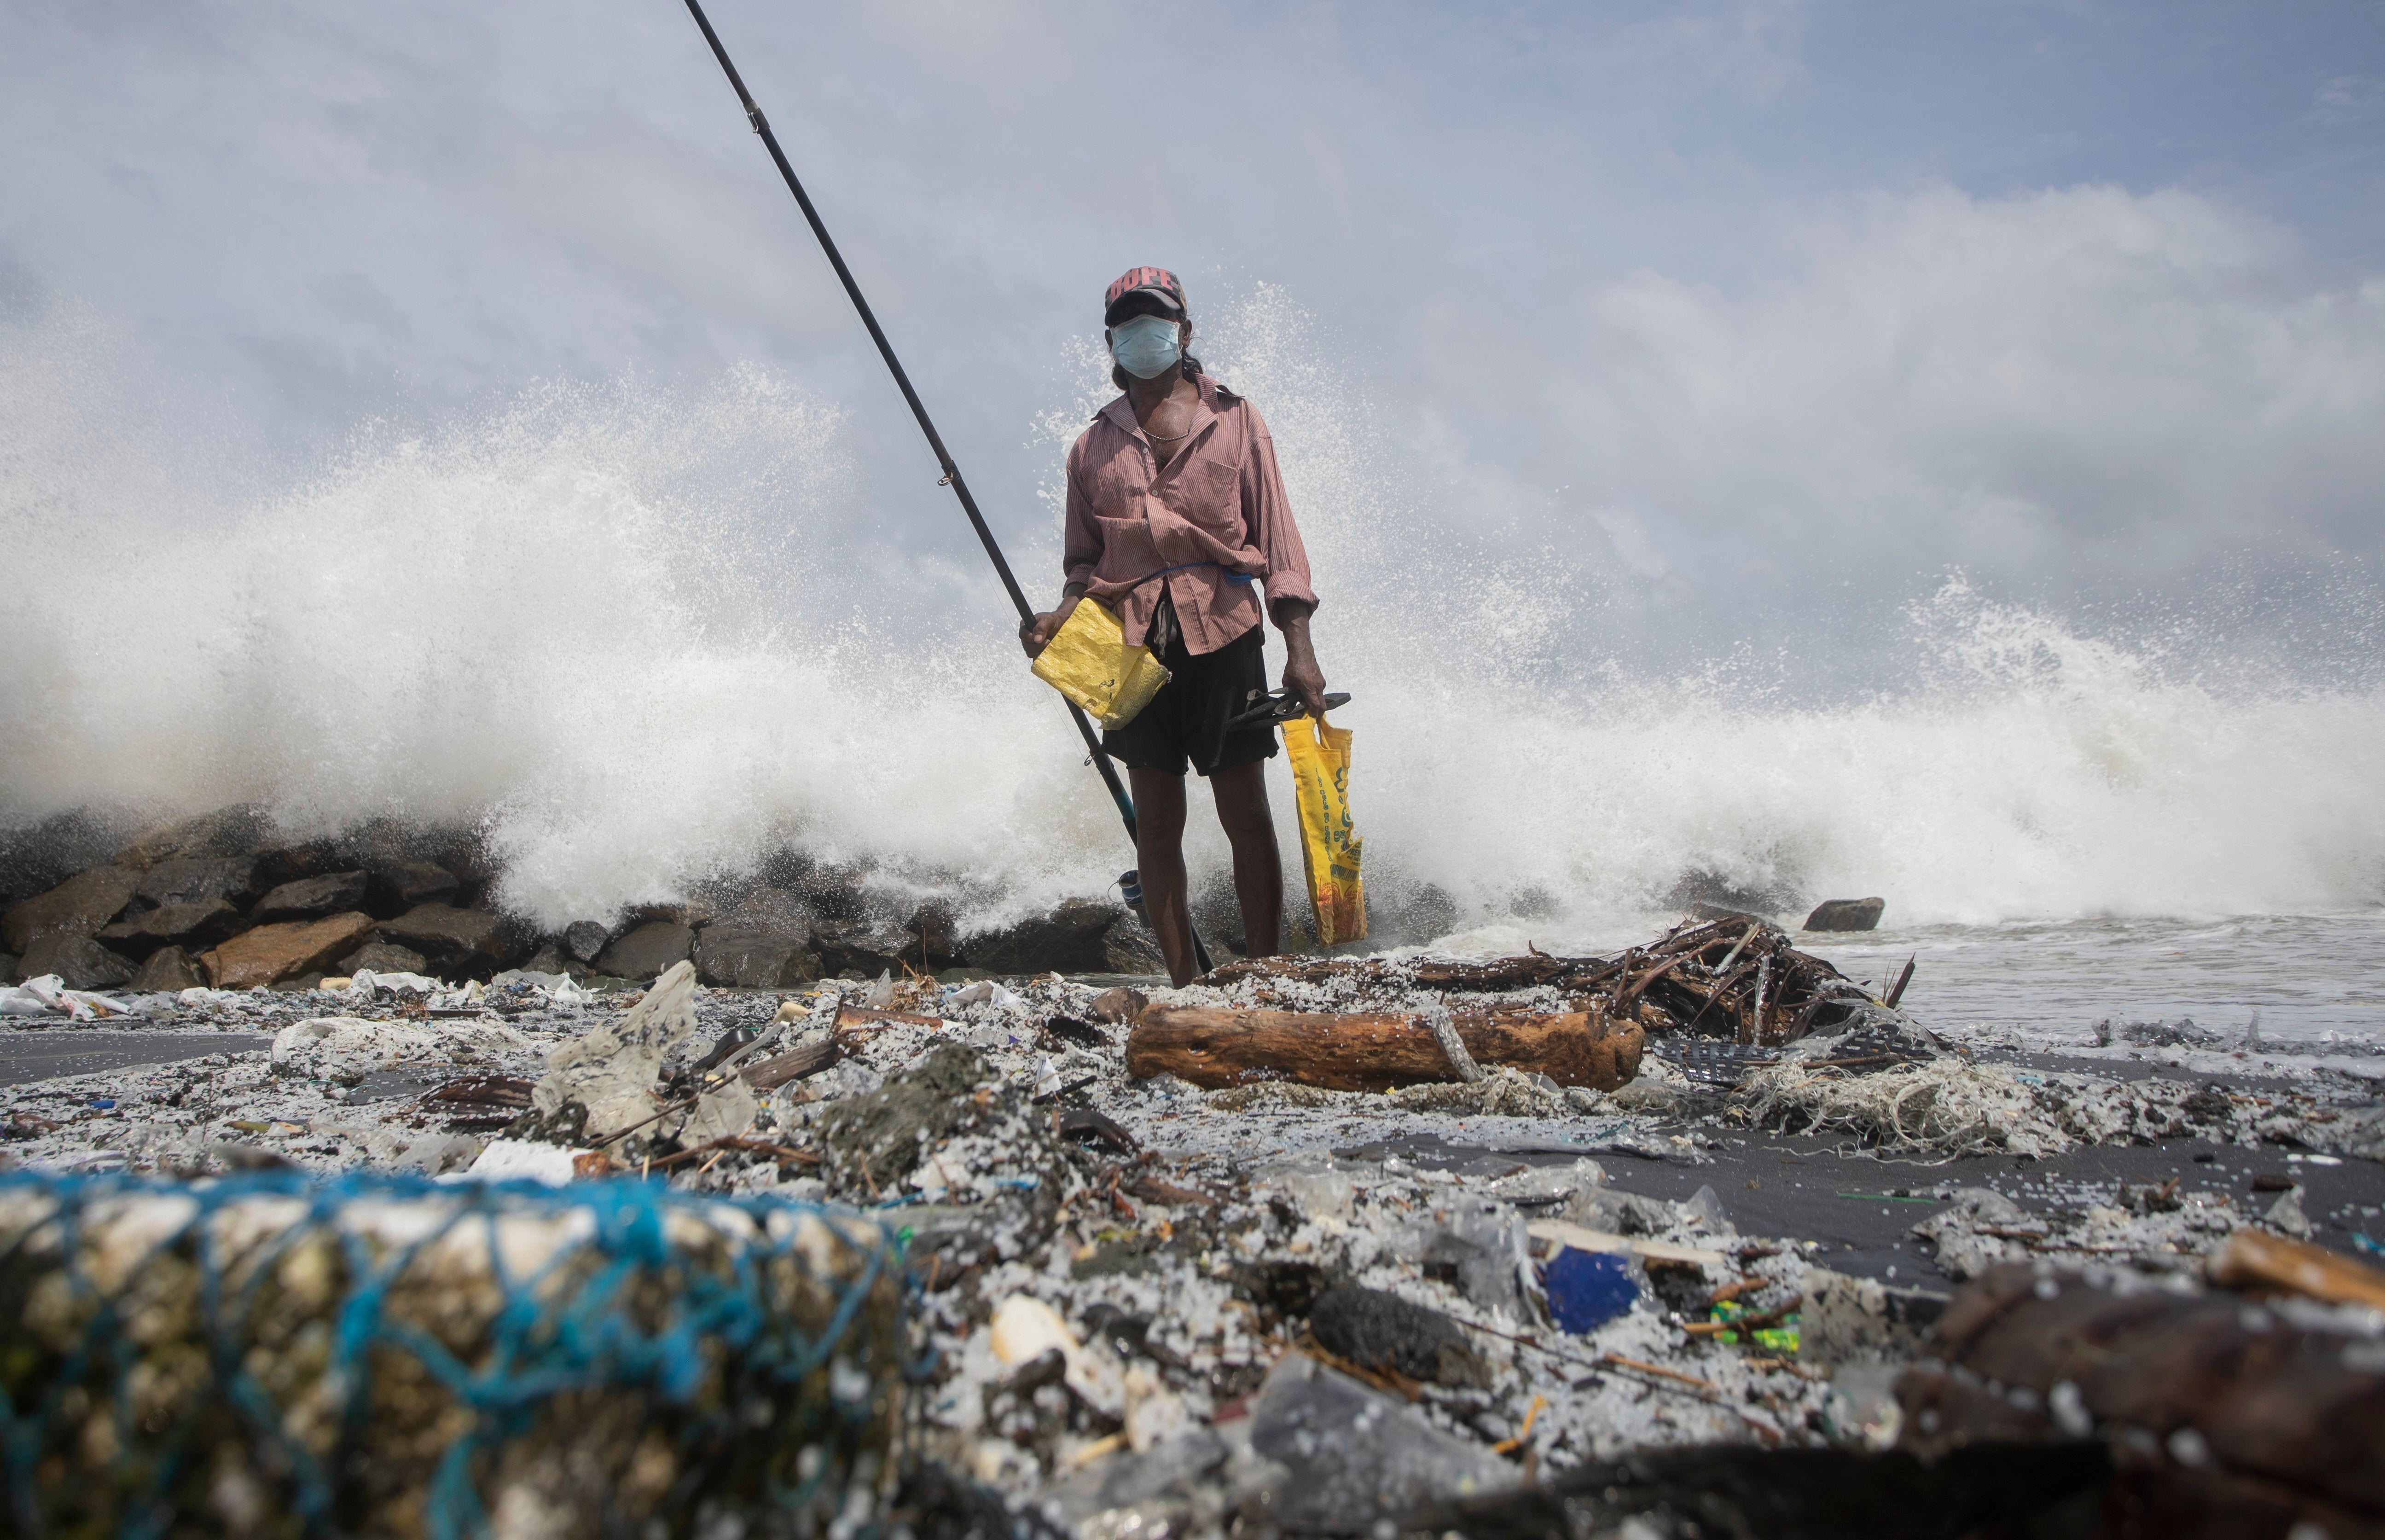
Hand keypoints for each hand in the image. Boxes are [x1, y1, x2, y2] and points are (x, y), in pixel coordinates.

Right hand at [1019, 597, 1080, 657]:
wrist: (1062, 626)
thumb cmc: (1054, 621)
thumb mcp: (1048, 620)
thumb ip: (1041, 627)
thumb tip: (1036, 639)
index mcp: (1026, 626)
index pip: (1022, 634)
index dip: (1030, 638)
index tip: (1040, 639)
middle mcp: (1027, 636)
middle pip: (1026, 645)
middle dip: (1037, 646)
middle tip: (1048, 641)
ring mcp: (1032, 645)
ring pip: (1030, 653)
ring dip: (1040, 651)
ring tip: (1049, 645)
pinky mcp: (1037, 652)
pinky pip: (1036, 658)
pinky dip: (1042, 656)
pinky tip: (1048, 652)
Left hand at [1273, 599, 1328, 717]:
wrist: (1302, 652)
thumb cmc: (1294, 666)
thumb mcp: (1287, 683)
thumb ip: (1288, 696)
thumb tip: (1287, 709)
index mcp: (1310, 688)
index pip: (1315, 706)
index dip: (1314, 715)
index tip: (1311, 720)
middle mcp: (1319, 687)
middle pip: (1322, 705)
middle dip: (1318, 712)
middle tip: (1311, 717)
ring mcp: (1321, 683)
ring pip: (1321, 698)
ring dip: (1315, 703)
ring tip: (1305, 704)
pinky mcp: (1321, 679)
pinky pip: (1320, 691)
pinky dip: (1315, 695)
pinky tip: (1306, 694)